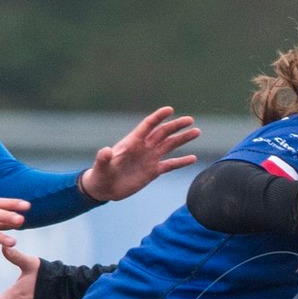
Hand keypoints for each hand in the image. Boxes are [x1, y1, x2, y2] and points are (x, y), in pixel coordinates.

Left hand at [82, 106, 200, 202]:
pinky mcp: (153, 171)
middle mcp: (144, 147)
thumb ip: (103, 158)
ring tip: (197, 132)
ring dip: (183, 138)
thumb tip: (106, 151)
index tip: (169, 110)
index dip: (158, 117)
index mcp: (132, 142)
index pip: (148, 126)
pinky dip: (181, 162)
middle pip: (163, 133)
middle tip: (190, 120)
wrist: (104, 188)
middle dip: (176, 126)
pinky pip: (170, 164)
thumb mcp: (101, 167)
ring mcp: (150, 158)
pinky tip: (193, 158)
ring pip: (170, 145)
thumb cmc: (100, 175)